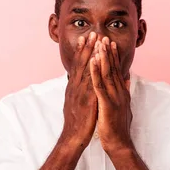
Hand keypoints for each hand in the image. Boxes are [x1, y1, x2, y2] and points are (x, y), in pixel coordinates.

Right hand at [60, 31, 97, 148]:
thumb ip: (81, 92)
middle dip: (87, 48)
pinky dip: (92, 71)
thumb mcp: (78, 104)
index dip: (83, 52)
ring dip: (90, 54)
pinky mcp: (85, 100)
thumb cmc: (78, 122)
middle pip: (81, 64)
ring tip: (95, 41)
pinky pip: (89, 82)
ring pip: (85, 70)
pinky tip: (96, 61)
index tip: (87, 38)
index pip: (79, 66)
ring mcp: (79, 93)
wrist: (73, 137)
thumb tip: (82, 85)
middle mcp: (75, 87)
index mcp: (74, 88)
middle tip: (92, 33)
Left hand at [89, 36, 133, 154]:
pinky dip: (96, 71)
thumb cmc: (117, 128)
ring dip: (103, 57)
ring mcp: (114, 97)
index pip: (117, 71)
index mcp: (121, 93)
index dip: (113, 57)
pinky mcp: (107, 104)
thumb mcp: (122, 107)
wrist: (118, 144)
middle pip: (113, 68)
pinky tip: (92, 61)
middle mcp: (119, 92)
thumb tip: (126, 81)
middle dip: (108, 52)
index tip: (109, 43)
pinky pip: (100, 85)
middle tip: (104, 37)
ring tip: (98, 43)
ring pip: (107, 73)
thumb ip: (124, 93)